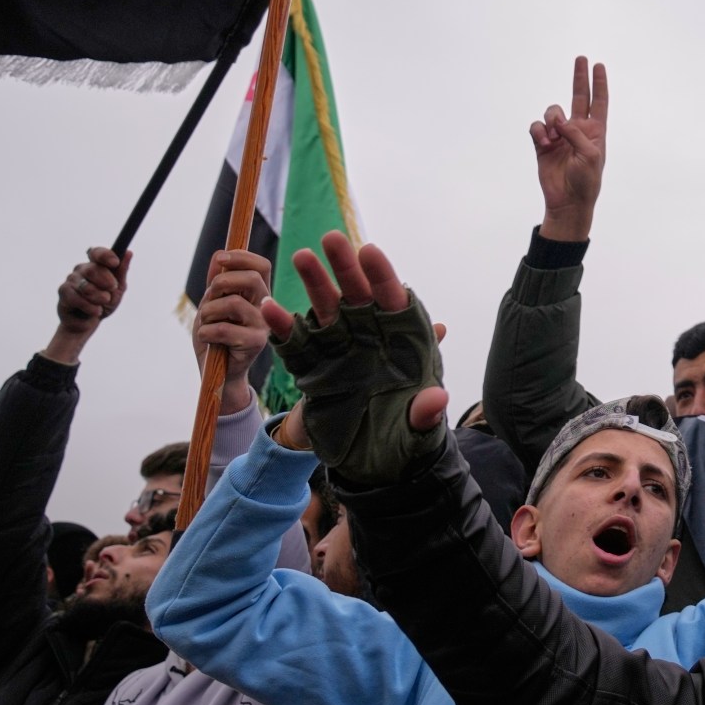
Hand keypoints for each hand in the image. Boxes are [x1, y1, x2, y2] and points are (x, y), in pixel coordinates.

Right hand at [45, 247, 131, 363]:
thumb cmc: (105, 303)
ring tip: (104, 303)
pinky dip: (89, 306)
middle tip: (112, 289)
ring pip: (85, 285)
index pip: (97, 253)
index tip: (115, 263)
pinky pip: (76, 298)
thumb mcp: (118, 289)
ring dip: (98, 297)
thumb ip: (121, 272)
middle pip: (92, 269)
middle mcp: (81, 269)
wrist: (90, 322)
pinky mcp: (63, 293)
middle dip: (106, 280)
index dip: (105, 256)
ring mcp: (71, 280)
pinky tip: (96, 311)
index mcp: (96, 265)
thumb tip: (128, 252)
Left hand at [191, 250, 272, 415]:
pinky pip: (223, 329)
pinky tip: (206, 338)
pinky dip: (205, 331)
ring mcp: (263, 325)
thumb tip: (219, 256)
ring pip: (233, 303)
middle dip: (222, 282)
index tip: (220, 258)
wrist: (217, 373)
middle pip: (252, 278)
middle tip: (210, 295)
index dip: (241, 257)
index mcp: (257, 294)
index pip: (260, 265)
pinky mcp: (256, 343)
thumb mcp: (211, 305)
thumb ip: (216, 283)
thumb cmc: (215, 337)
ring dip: (208, 311)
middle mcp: (265, 307)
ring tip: (205, 323)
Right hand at [262, 231, 448, 487]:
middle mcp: (371, 340)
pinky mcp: (313, 371)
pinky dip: (282, 327)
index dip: (382, 276)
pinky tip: (268, 307)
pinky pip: (295, 345)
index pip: (394, 301)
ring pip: (325, 311)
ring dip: (313, 284)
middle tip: (332, 238)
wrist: (372, 466)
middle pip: (357, 295)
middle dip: (345, 267)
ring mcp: (340, 352)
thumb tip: (436, 400)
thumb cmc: (406, 440)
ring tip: (299, 257)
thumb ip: (424, 414)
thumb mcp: (417, 431)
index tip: (369, 251)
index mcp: (403, 344)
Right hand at [532, 57, 607, 242]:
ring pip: (553, 112)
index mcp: (594, 131)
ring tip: (554, 137)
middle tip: (581, 58)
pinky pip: (537, 127)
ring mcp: (560, 136)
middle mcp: (577, 129)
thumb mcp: (591, 155)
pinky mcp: (543, 144)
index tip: (599, 65)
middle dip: (579, 77)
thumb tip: (559, 120)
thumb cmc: (586, 181)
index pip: (599, 101)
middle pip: (579, 97)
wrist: (568, 201)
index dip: (599, 83)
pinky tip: (545, 142)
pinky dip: (539, 131)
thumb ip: (576, 133)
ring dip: (552, 119)